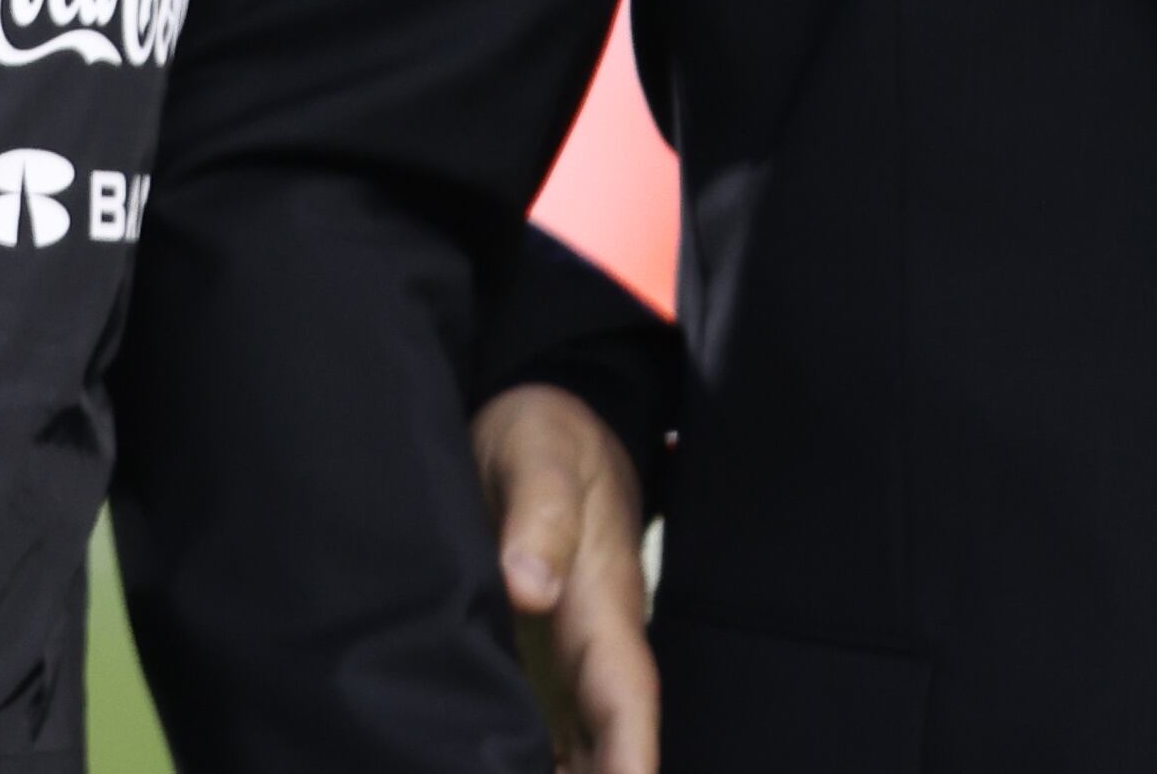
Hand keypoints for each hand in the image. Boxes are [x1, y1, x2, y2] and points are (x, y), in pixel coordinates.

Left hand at [473, 381, 655, 773]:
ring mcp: (567, 663)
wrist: (545, 417)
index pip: (626, 700)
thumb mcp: (538, 456)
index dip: (627, 760)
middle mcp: (593, 648)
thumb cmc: (544, 434)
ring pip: (578, 752)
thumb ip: (537, 514)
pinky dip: (529, 766)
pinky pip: (543, 737)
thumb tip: (529, 583)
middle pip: (608, 748)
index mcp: (603, 605)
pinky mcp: (534, 663)